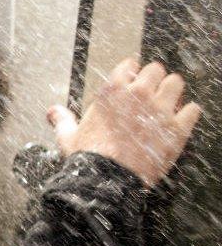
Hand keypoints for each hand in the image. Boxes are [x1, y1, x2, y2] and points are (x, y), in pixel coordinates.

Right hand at [48, 58, 201, 187]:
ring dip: (172, 91)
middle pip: (156, 69)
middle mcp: (137, 95)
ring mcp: (159, 110)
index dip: (131, 71)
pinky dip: (188, 113)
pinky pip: (193, 110)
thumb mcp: (69, 136)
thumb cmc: (88, 158)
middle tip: (152, 89)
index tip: (132, 78)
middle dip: (154, 78)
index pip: (129, 65)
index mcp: (111, 92)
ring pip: (176, 83)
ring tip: (169, 101)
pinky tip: (182, 119)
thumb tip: (53, 112)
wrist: (108, 180)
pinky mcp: (177, 129)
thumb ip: (62, 120)